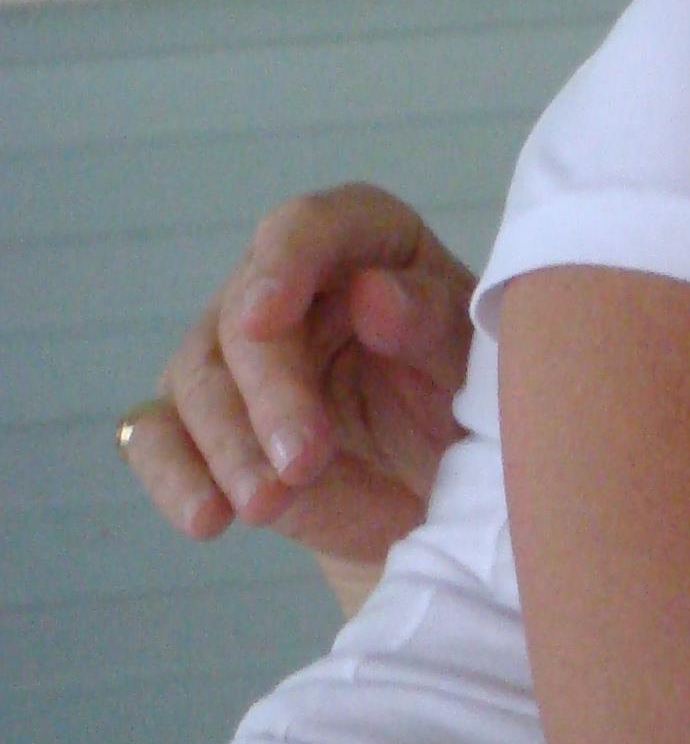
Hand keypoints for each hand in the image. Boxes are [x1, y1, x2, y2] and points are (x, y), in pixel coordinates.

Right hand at [122, 183, 478, 606]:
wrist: (444, 487)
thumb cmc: (467, 399)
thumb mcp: (475, 359)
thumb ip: (430, 321)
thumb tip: (372, 294)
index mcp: (365, 244)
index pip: (309, 226)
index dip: (284, 263)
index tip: (267, 317)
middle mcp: (289, 288)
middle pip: (243, 321)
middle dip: (268, 394)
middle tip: (302, 460)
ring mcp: (235, 356)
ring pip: (195, 381)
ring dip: (228, 447)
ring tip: (269, 503)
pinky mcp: (201, 424)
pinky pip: (160, 440)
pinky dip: (175, 478)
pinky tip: (205, 517)